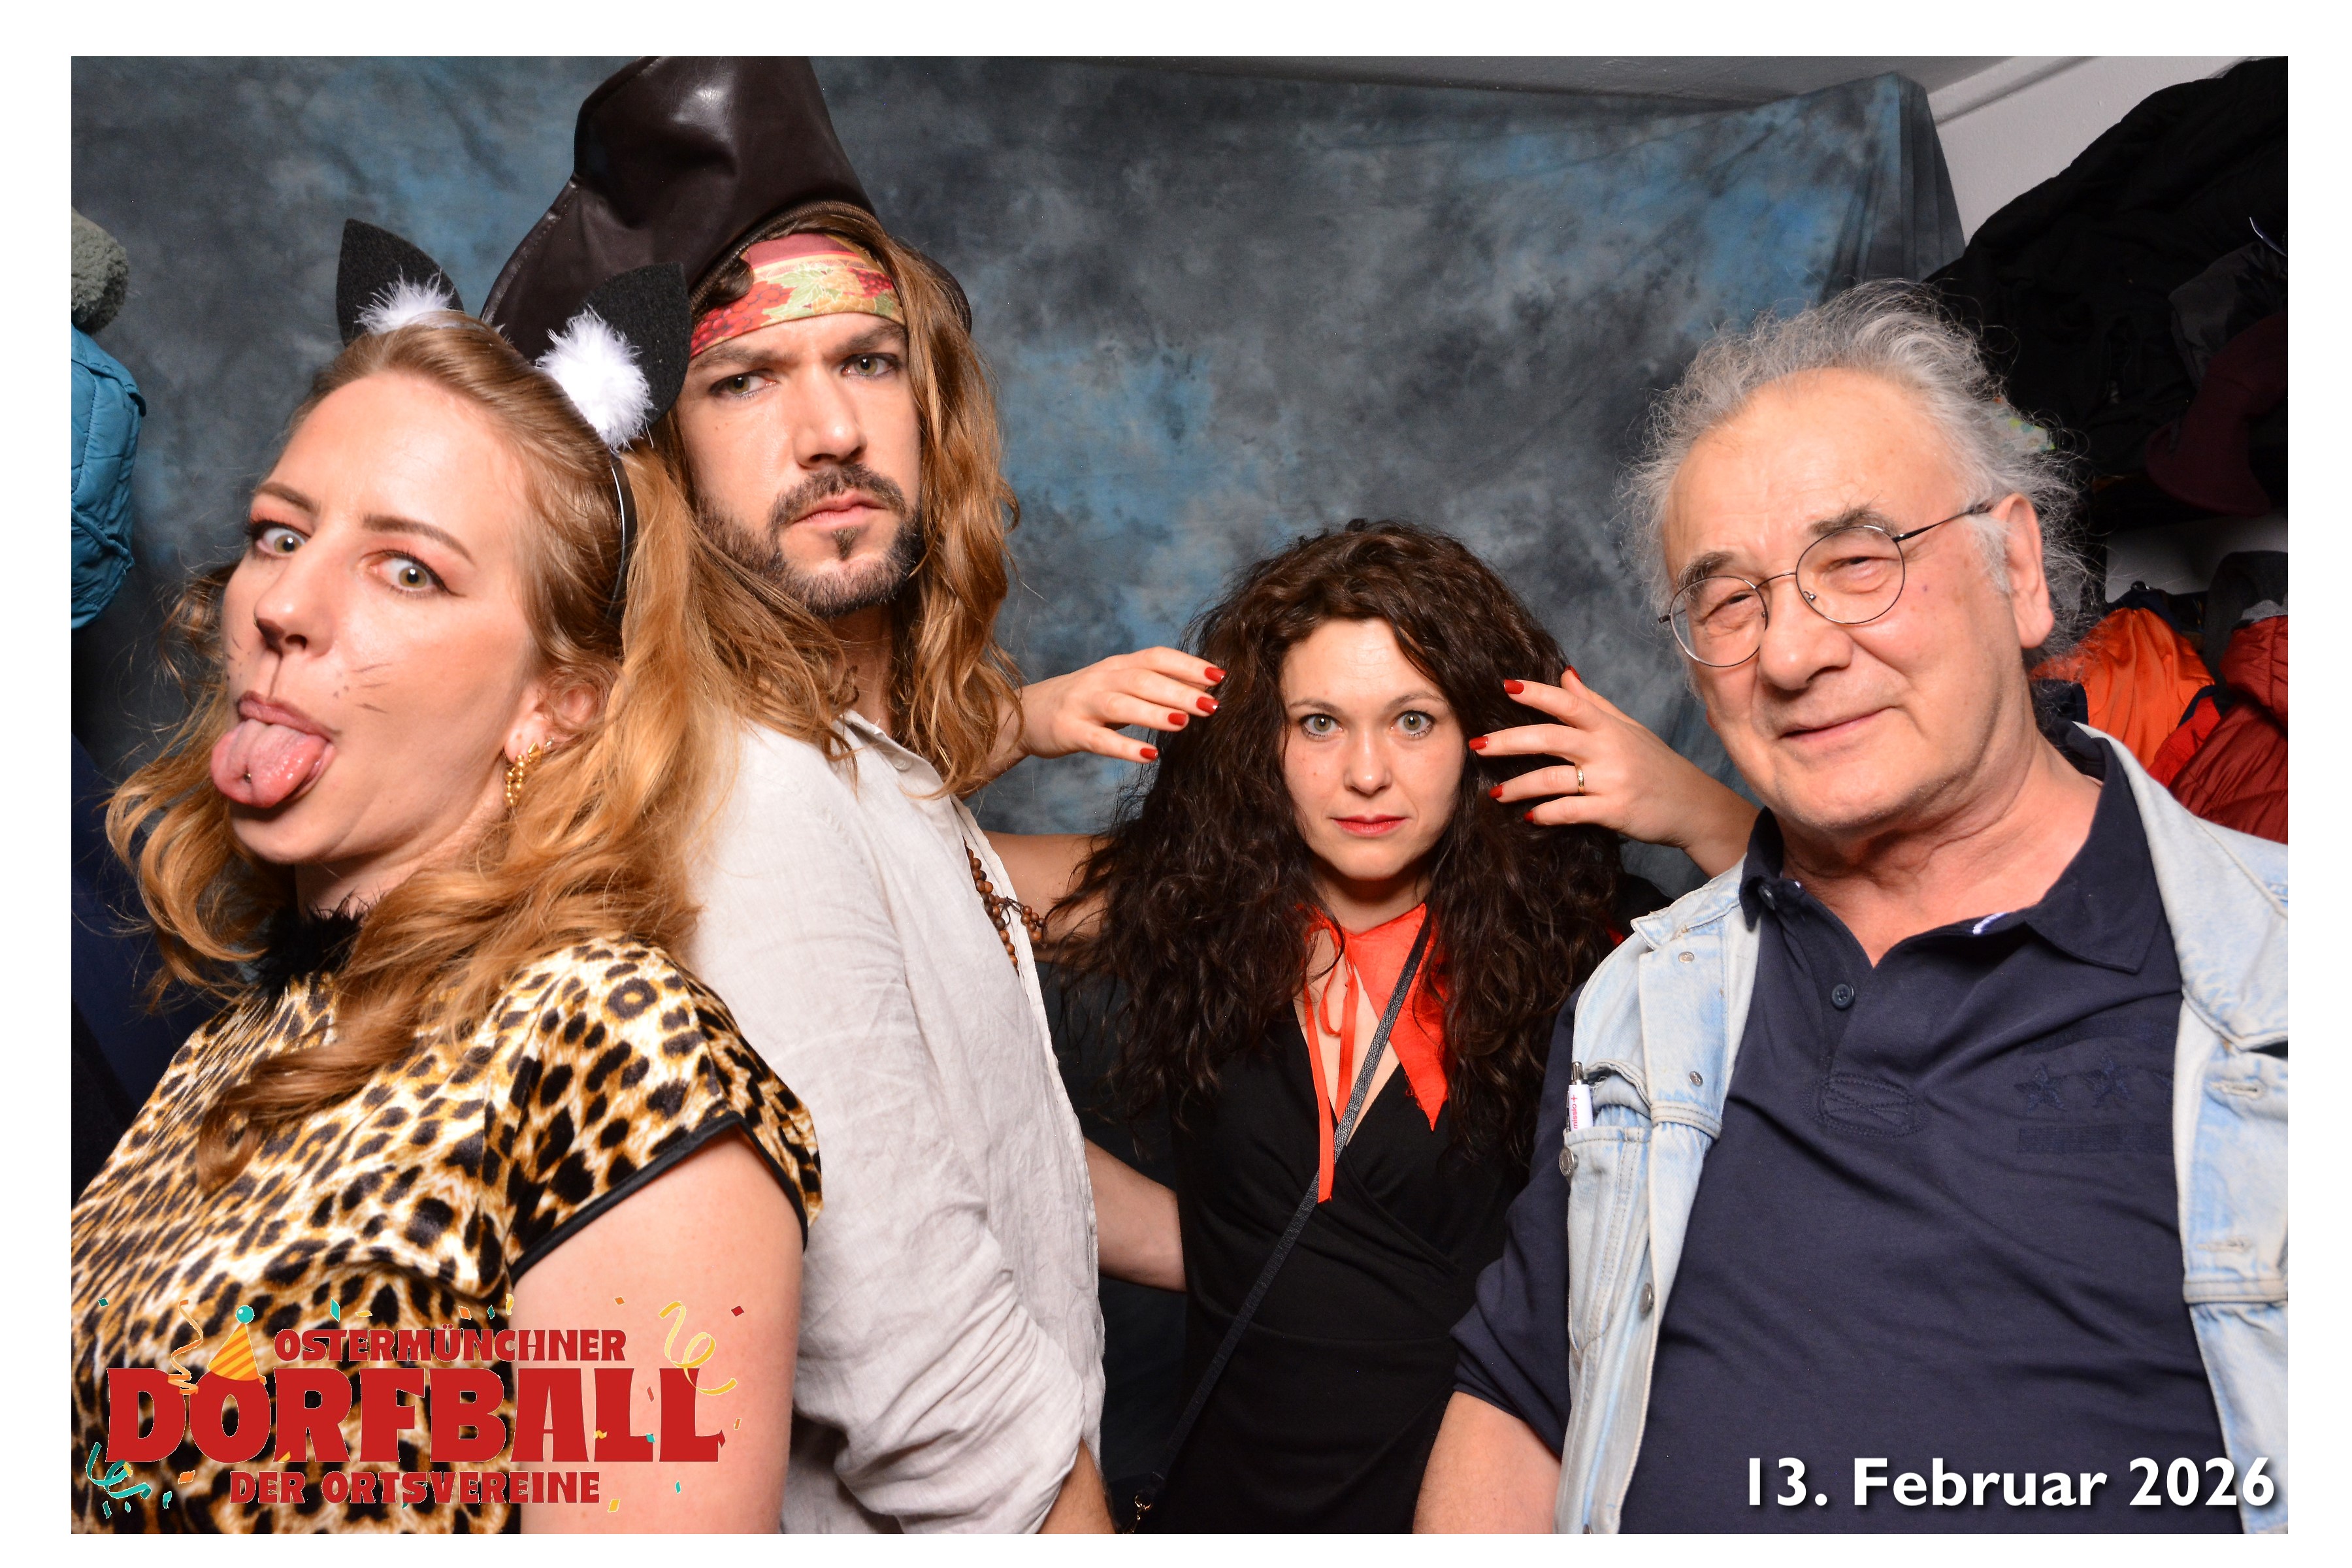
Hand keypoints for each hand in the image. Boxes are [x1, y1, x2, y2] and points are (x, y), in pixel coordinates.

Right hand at [1015, 648, 1223, 766]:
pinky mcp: (1069, 731)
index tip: (1221, 676)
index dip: (1188, 664)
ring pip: (1121, 704)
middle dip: (1180, 691)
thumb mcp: (1119, 686)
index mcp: (1117, 665)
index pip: (1157, 657)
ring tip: (1184, 723)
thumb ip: (1155, 685)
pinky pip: (1098, 739)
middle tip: (1213, 705)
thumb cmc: (1084, 702)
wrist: (1025, 713)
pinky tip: (1148, 756)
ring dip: (1154, 713)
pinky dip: (1123, 748)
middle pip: (1143, 679)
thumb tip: (1206, 687)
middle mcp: (1101, 679)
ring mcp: (1082, 704)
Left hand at [1473, 668, 1755, 878]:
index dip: (1537, 693)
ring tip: (1493, 793)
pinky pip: (1570, 811)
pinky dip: (1546, 814)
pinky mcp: (1613, 811)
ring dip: (1519, 786)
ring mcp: (1611, 780)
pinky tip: (1529, 816)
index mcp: (1609, 726)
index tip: (1505, 686)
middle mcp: (1608, 749)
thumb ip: (1593, 703)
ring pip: (1553, 778)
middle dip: (1509, 741)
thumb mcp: (1629, 728)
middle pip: (1551, 738)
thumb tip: (1564, 673)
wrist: (1694, 806)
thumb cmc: (1656, 765)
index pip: (1568, 703)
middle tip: (1476, 745)